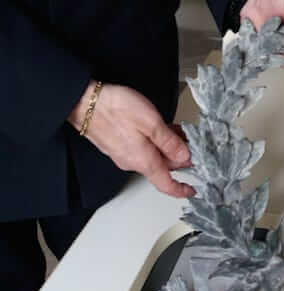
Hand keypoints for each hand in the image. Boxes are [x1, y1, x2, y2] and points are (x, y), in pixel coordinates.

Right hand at [68, 81, 194, 197]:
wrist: (83, 101)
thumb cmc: (115, 109)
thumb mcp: (152, 124)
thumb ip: (170, 143)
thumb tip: (185, 157)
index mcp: (144, 162)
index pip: (167, 185)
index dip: (182, 189)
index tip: (193, 190)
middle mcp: (133, 162)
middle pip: (164, 168)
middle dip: (180, 159)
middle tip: (194, 146)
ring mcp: (125, 153)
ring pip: (154, 155)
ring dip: (169, 147)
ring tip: (181, 133)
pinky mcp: (119, 144)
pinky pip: (144, 148)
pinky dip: (157, 141)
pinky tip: (162, 129)